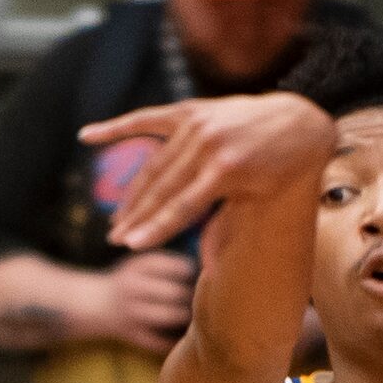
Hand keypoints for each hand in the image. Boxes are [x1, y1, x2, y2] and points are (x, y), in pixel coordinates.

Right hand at [81, 92, 335, 251]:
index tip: (132, 246)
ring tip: (115, 220)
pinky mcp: (189, 111)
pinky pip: (146, 120)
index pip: (181, 206)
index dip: (155, 227)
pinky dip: (116, 128)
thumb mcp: (259, 202)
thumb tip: (210, 271)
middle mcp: (208, 144)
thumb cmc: (279, 172)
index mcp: (227, 170)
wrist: (296, 122)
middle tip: (115, 240)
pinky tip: (86, 136)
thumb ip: (226, 228)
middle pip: (162, 188)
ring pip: (154, 164)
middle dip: (137, 216)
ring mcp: (197, 125)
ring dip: (132, 194)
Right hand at [95, 249, 197, 351]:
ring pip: (172, 316)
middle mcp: (134, 288)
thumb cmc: (131, 279)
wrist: (96, 303)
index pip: (179, 267)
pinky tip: (189, 336)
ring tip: (199, 314)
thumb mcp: (142, 262)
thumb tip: (209, 265)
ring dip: (190, 316)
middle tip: (207, 298)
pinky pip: (163, 341)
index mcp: (140, 266)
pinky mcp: (134, 335)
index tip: (204, 276)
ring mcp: (133, 314)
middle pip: (177, 292)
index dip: (197, 273)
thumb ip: (170, 262)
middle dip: (195, 295)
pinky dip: (178, 341)